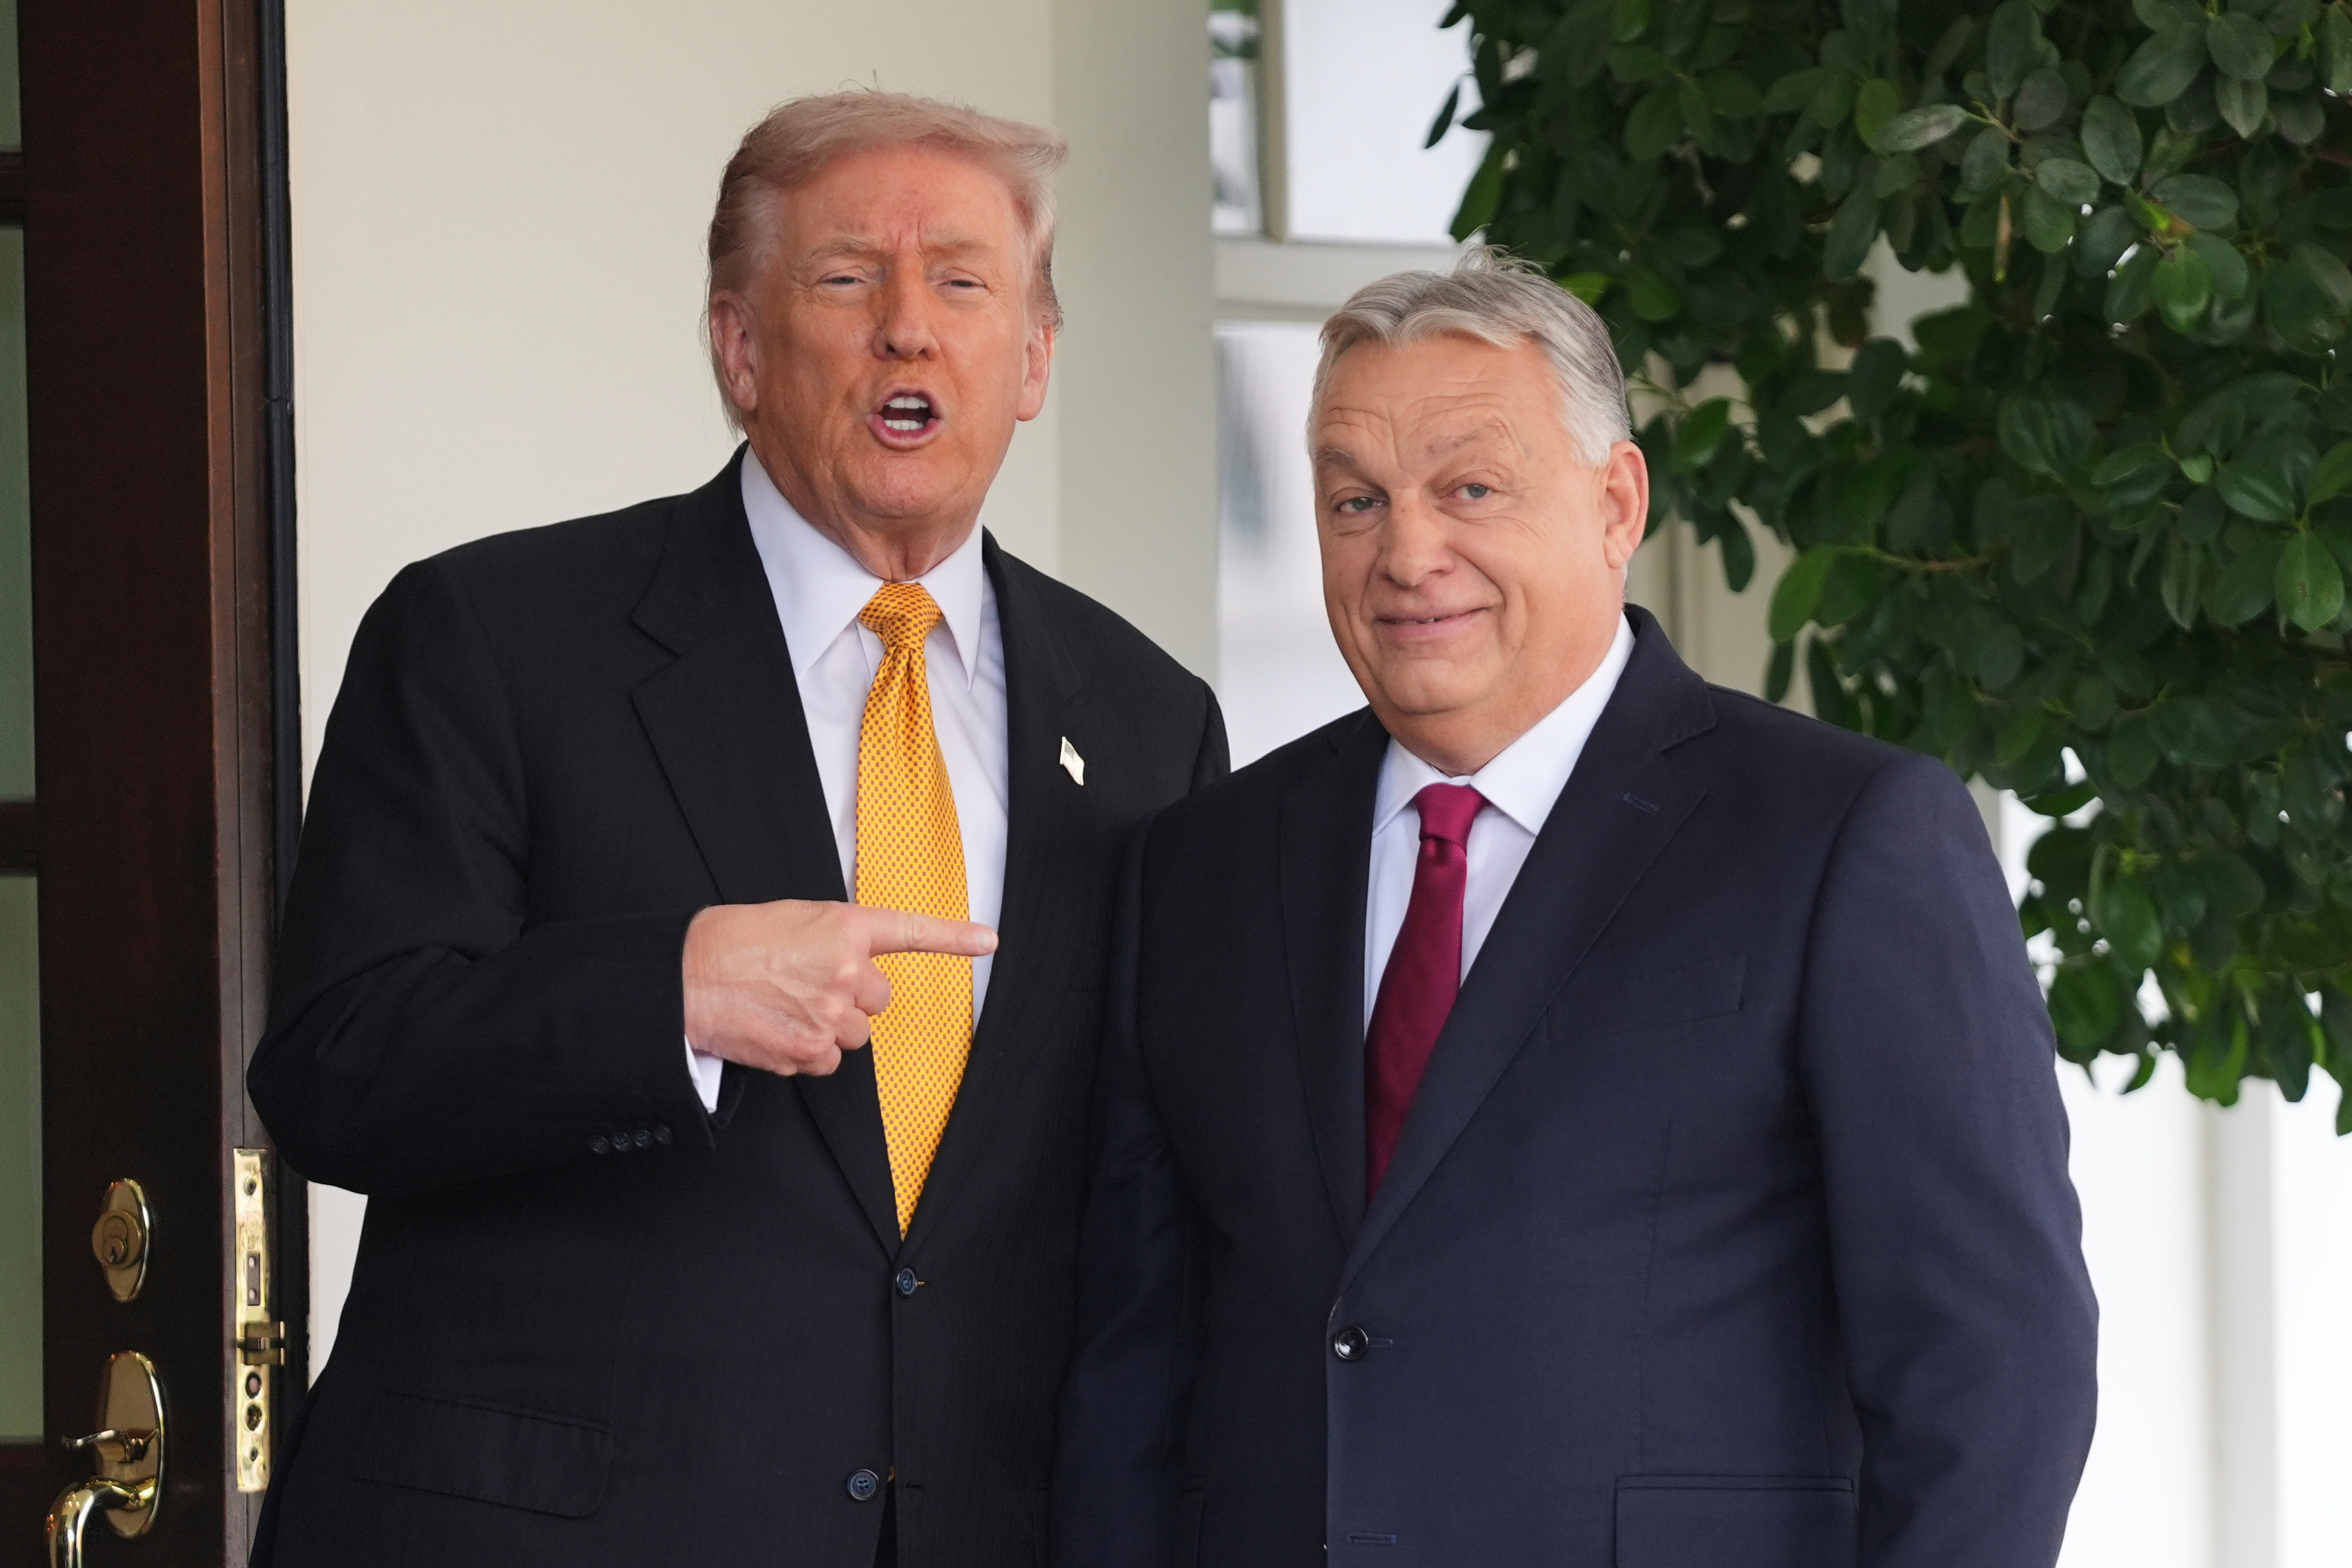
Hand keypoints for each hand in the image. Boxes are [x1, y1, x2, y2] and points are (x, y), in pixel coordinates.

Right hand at [681, 900, 996, 1076]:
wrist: (685, 976)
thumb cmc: (731, 943)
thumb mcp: (792, 921)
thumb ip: (834, 941)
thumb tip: (852, 967)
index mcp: (843, 928)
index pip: (910, 931)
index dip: (954, 937)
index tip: (989, 941)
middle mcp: (847, 970)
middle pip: (878, 1000)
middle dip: (851, 999)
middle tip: (807, 987)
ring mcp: (831, 1013)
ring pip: (854, 1035)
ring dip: (828, 1027)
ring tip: (784, 1008)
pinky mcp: (810, 1049)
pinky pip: (827, 1061)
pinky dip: (806, 1053)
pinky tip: (776, 1031)